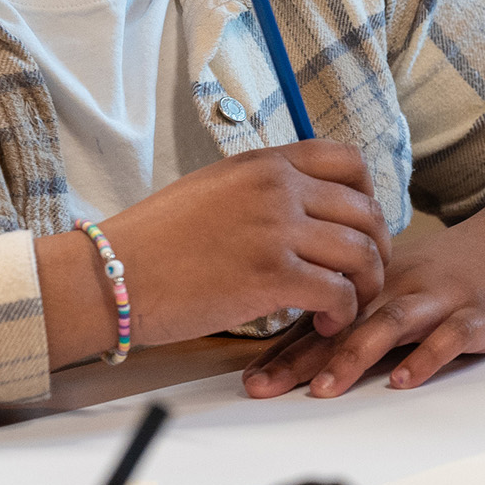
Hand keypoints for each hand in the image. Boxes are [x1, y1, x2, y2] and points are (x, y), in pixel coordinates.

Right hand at [34, 139, 388, 367]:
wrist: (108, 275)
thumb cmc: (151, 243)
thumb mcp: (212, 190)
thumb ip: (260, 190)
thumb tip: (298, 207)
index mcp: (263, 163)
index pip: (348, 161)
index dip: (367, 196)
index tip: (360, 227)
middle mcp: (277, 187)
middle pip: (365, 211)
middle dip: (376, 249)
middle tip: (365, 277)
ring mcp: (277, 229)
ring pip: (361, 253)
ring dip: (365, 285)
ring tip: (347, 306)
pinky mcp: (272, 275)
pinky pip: (339, 293)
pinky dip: (344, 313)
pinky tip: (327, 323)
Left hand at [243, 183, 484, 398]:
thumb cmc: (453, 271)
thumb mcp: (399, 282)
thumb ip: (355, 312)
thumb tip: (294, 351)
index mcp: (374, 280)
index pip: (319, 313)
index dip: (281, 346)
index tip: (248, 379)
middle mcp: (400, 286)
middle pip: (342, 320)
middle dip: (300, 357)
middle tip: (264, 387)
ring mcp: (440, 299)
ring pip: (391, 323)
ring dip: (355, 355)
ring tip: (325, 388)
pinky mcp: (479, 313)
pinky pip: (451, 336)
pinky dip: (427, 358)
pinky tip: (405, 380)